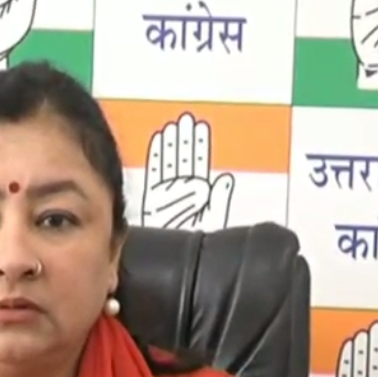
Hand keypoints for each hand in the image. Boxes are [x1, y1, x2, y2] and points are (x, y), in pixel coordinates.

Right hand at [141, 113, 232, 232]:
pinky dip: (157, 154)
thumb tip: (225, 179)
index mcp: (196, 190)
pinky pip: (155, 170)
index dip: (198, 144)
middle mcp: (180, 188)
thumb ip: (219, 199)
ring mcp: (165, 190)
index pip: (196, 162)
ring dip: (171, 143)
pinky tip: (159, 139)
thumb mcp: (212, 218)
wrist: (173, 257)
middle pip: (182, 158)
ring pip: (169, 161)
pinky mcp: (152, 195)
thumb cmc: (194, 238)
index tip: (199, 127)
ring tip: (173, 125)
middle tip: (185, 120)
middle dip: (184, 139)